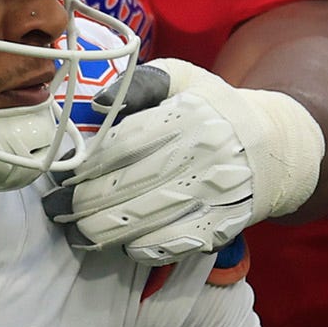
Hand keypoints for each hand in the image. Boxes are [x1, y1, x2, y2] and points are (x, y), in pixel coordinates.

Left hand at [47, 61, 322, 261]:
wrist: (273, 146)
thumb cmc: (212, 108)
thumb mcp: (183, 78)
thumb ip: (140, 83)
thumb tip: (98, 103)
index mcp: (188, 116)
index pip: (124, 145)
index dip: (87, 164)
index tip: (60, 174)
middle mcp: (202, 155)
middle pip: (128, 185)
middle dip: (82, 202)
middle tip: (54, 209)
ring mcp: (212, 194)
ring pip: (144, 220)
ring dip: (101, 231)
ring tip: (73, 232)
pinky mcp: (220, 226)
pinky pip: (172, 244)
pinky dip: (142, 248)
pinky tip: (120, 244)